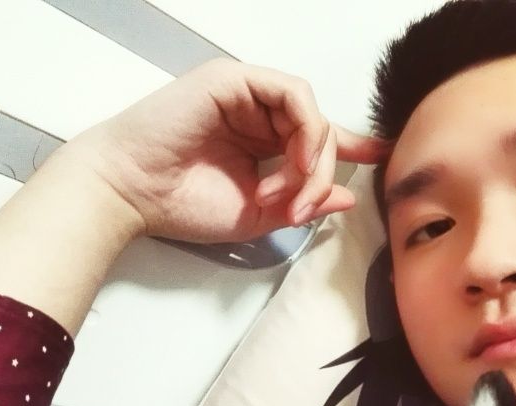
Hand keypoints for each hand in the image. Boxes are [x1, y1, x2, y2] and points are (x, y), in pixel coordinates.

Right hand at [67, 58, 392, 243]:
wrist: (134, 193)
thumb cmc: (182, 204)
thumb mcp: (257, 216)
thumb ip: (302, 204)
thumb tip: (346, 197)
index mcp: (258, 143)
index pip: (313, 138)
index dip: (350, 147)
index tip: (382, 158)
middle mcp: (255, 113)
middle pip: (318, 130)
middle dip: (321, 173)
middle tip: (302, 208)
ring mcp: (246, 93)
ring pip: (310, 113)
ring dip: (311, 159)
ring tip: (289, 194)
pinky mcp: (235, 79)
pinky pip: (294, 95)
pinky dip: (302, 132)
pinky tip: (290, 164)